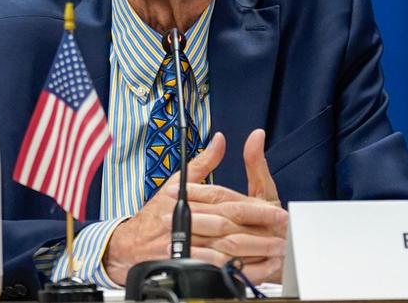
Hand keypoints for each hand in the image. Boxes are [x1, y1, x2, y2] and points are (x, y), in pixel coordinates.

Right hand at [102, 131, 287, 284]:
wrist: (126, 247)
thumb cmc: (154, 215)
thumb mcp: (176, 184)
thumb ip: (202, 163)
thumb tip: (220, 140)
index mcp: (184, 196)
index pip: (223, 198)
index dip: (252, 205)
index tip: (274, 209)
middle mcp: (183, 218)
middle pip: (227, 221)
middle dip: (258, 225)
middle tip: (281, 228)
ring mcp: (182, 243)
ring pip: (223, 245)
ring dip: (252, 248)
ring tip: (275, 249)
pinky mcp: (182, 262)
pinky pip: (213, 266)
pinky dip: (235, 267)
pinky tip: (253, 267)